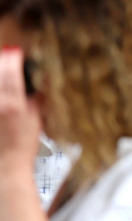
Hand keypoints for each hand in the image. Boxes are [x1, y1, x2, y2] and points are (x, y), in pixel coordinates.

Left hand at [0, 47, 42, 178]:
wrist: (4, 167)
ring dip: (1, 77)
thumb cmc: (22, 148)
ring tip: (6, 78)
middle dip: (3, 63)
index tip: (16, 52)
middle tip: (7, 59)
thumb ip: (37, 99)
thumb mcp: (37, 120)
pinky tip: (4, 96)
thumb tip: (39, 83)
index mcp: (13, 103)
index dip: (13, 57)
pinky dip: (1, 91)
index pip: (11, 71)